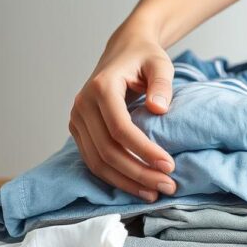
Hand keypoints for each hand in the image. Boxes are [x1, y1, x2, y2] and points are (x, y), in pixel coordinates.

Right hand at [70, 29, 176, 201]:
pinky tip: (138, 188)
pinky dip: (115, 178)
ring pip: (97, 162)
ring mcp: (77, 120)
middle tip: (169, 186)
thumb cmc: (144, 59)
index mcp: (101, 87)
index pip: (120, 128)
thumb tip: (158, 108)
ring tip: (155, 193)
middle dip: (139, 173)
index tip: (170, 166)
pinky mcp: (79, 132)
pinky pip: (94, 162)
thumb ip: (162, 83)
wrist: (123, 53)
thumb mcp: (160, 64)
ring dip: (127, 182)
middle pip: (108, 150)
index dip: (144, 150)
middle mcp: (82, 105)